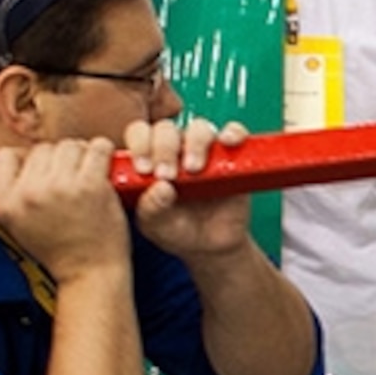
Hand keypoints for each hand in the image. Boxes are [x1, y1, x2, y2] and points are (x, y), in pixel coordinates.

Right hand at [0, 137, 128, 282]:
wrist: (90, 273)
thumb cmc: (61, 252)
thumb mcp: (19, 226)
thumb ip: (13, 194)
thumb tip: (18, 158)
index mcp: (8, 203)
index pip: (5, 157)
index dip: (24, 158)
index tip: (40, 167)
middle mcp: (30, 193)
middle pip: (42, 149)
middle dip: (58, 160)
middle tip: (71, 177)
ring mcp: (61, 187)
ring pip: (69, 146)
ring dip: (81, 154)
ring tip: (87, 173)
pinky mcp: (91, 186)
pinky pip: (98, 149)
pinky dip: (103, 151)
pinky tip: (104, 164)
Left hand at [122, 116, 252, 262]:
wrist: (212, 246)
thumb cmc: (178, 231)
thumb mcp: (157, 227)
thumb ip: (151, 209)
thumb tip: (161, 187)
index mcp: (151, 158)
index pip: (140, 134)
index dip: (140, 145)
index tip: (144, 169)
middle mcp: (177, 149)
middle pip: (167, 129)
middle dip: (164, 148)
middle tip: (167, 175)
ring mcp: (205, 150)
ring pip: (198, 128)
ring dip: (194, 144)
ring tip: (194, 170)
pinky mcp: (232, 155)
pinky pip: (235, 133)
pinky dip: (233, 133)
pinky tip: (227, 142)